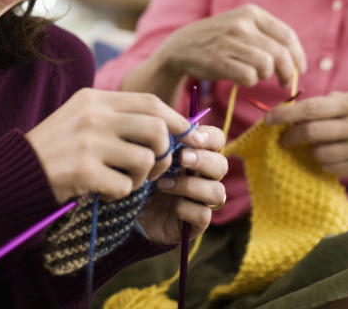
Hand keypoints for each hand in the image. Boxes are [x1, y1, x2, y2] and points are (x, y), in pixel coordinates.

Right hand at [26, 88, 190, 202]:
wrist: (14, 174)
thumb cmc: (55, 149)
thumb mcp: (82, 119)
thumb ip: (118, 118)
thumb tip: (169, 126)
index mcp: (94, 98)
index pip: (150, 102)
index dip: (175, 120)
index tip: (185, 138)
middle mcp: (93, 115)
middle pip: (156, 128)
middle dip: (164, 153)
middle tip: (151, 168)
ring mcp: (88, 142)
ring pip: (146, 159)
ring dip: (142, 178)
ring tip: (123, 181)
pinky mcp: (82, 170)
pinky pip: (125, 186)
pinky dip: (119, 194)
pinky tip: (102, 191)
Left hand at [137, 124, 227, 243]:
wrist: (126, 211)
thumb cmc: (138, 175)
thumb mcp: (147, 153)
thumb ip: (161, 138)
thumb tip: (172, 124)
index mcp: (195, 154)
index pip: (217, 139)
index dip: (210, 137)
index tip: (193, 138)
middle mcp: (203, 176)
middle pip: (221, 165)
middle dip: (203, 161)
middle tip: (182, 158)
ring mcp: (201, 201)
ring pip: (218, 192)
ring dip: (191, 186)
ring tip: (163, 185)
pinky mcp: (195, 224)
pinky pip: (204, 214)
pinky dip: (188, 209)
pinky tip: (171, 207)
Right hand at [154, 4, 306, 88]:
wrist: (182, 45)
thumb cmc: (220, 39)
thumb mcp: (242, 24)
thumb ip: (268, 36)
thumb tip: (296, 59)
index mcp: (252, 12)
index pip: (287, 36)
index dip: (298, 56)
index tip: (300, 69)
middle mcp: (242, 24)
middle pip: (280, 54)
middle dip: (287, 73)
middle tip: (285, 83)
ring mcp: (229, 41)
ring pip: (266, 66)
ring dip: (264, 76)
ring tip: (254, 75)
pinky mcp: (218, 60)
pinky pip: (249, 77)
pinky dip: (249, 82)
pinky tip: (240, 78)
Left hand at [265, 91, 347, 177]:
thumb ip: (322, 104)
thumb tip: (289, 111)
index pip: (311, 109)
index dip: (286, 114)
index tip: (268, 119)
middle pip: (311, 133)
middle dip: (290, 136)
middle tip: (282, 139)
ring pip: (319, 153)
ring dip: (310, 150)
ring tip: (313, 145)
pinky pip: (330, 167)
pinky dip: (324, 162)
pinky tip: (329, 154)